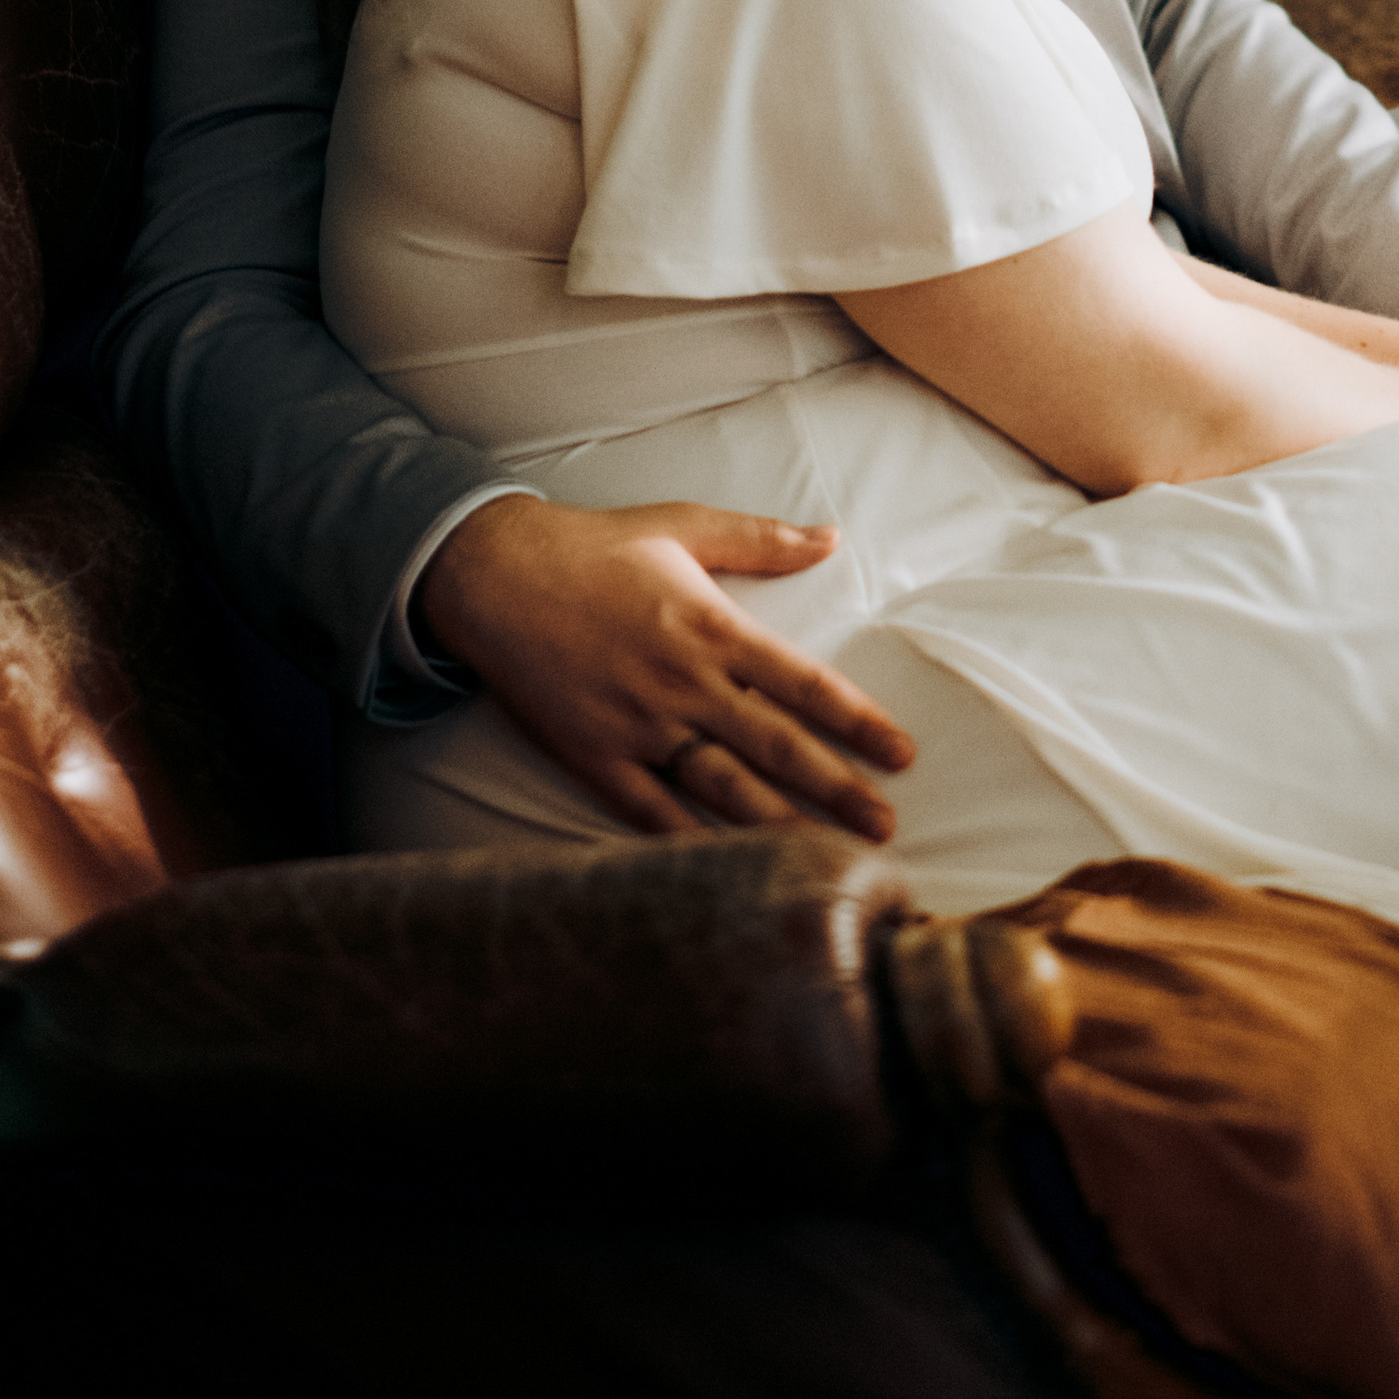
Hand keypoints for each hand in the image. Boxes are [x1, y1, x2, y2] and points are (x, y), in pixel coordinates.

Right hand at [416, 496, 914, 843]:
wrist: (496, 573)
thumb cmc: (597, 545)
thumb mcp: (685, 524)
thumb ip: (762, 539)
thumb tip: (831, 537)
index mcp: (713, 625)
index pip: (803, 682)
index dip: (858, 720)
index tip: (902, 752)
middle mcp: (683, 682)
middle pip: (775, 746)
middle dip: (837, 789)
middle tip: (886, 827)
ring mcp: (638, 724)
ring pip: (723, 788)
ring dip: (780, 827)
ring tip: (829, 860)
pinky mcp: (595, 755)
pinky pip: (650, 811)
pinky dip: (690, 844)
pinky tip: (729, 875)